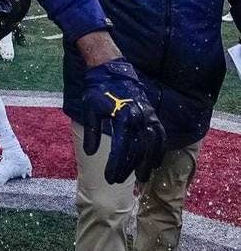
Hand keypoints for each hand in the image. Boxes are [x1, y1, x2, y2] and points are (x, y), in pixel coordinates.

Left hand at [81, 59, 165, 183]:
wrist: (111, 69)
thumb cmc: (97, 90)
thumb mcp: (90, 110)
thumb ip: (92, 133)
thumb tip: (92, 153)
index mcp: (123, 117)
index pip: (122, 149)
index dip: (116, 166)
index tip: (110, 179)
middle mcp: (140, 118)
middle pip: (137, 150)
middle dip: (127, 168)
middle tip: (118, 181)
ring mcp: (149, 116)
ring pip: (152, 145)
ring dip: (146, 163)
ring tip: (140, 178)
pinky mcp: (153, 114)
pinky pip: (161, 135)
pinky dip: (159, 150)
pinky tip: (155, 162)